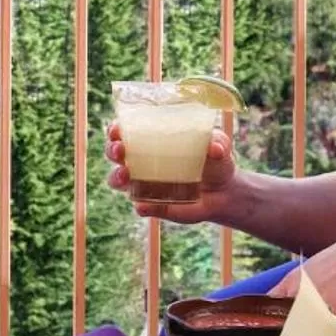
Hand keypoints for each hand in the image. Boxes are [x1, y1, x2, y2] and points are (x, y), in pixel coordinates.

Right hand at [104, 120, 236, 223]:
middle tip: (120, 149)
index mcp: (151, 139)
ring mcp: (144, 184)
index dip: (115, 129)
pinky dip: (141, 206)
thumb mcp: (219, 145)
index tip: (116, 129)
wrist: (224, 191)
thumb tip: (214, 148)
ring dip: (116, 177)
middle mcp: (141, 161)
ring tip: (125, 174)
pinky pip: (142, 206)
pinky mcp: (154, 205)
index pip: (125, 131)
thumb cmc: (215, 159)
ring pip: (118, 181)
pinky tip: (143, 206)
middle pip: (115, 154)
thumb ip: (218, 142)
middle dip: (112, 150)